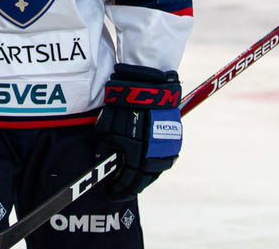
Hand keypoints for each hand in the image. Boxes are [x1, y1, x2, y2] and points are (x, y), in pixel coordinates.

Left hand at [95, 63, 182, 198]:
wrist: (148, 86)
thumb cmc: (123, 105)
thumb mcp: (107, 127)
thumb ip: (105, 147)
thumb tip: (103, 161)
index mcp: (135, 153)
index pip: (128, 180)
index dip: (119, 188)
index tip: (112, 192)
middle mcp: (153, 154)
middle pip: (143, 180)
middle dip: (131, 187)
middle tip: (122, 190)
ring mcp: (166, 148)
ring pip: (155, 172)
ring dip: (144, 179)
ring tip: (134, 181)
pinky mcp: (175, 140)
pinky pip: (165, 160)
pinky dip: (155, 166)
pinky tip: (147, 168)